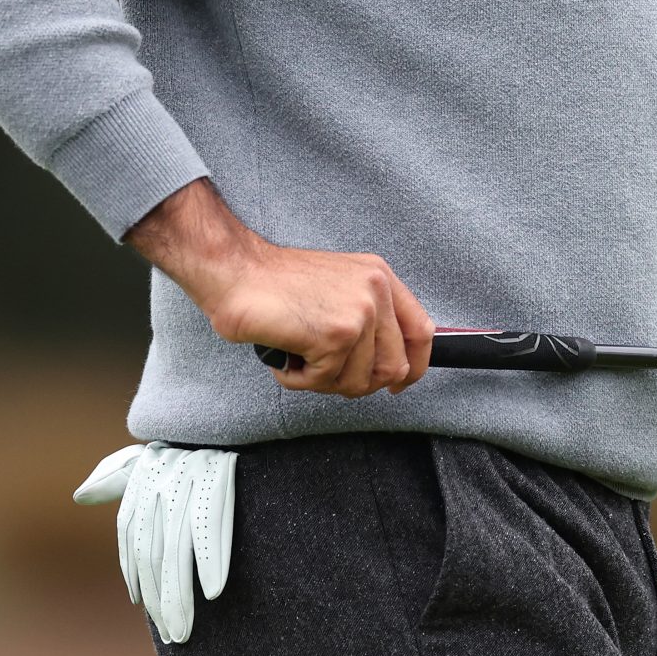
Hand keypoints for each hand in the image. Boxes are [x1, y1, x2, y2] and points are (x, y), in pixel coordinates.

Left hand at [74, 442, 235, 642]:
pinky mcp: (214, 478)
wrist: (220, 404)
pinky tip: (213, 590)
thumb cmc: (184, 433)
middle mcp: (157, 485)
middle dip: (161, 598)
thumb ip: (114, 475)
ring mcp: (184, 482)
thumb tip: (80, 495)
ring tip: (183, 629)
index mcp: (142, 481)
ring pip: (176, 550)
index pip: (133, 538)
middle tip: (171, 633)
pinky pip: (209, 528)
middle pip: (154, 554)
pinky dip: (211, 560)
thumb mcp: (145, 448)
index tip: (144, 603)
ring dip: (179, 595)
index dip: (136, 573)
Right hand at [125, 179, 433, 396]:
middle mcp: (376, 291)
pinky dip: (298, 379)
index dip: (414, 366)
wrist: (236, 272)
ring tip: (298, 356)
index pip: (420, 331)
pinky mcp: (334, 335)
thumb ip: (367, 316)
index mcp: (380, 277)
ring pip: (357, 381)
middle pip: (391, 367)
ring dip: (321, 380)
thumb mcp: (339, 287)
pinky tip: (285, 356)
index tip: (398, 384)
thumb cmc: (276, 284)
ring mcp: (359, 313)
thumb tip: (389, 363)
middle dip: (355, 381)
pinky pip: (325, 381)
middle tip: (322, 370)